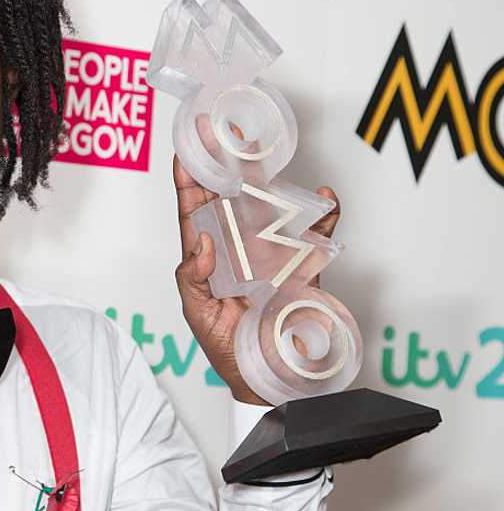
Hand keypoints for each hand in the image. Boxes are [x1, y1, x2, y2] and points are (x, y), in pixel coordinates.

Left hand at [171, 155, 340, 404]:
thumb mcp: (198, 315)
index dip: (189, 181)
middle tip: (222, 131)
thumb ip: (192, 280)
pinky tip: (324, 199)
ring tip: (264, 151)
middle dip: (225, 163)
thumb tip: (203, 243)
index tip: (185, 150)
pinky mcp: (300, 266)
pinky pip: (314, 236)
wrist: (267, 379)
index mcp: (207, 256)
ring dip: (269, 179)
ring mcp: (269, 253)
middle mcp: (237, 247)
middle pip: (228, 197)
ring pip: (269, 206)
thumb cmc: (226, 349)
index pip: (194, 212)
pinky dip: (323, 216)